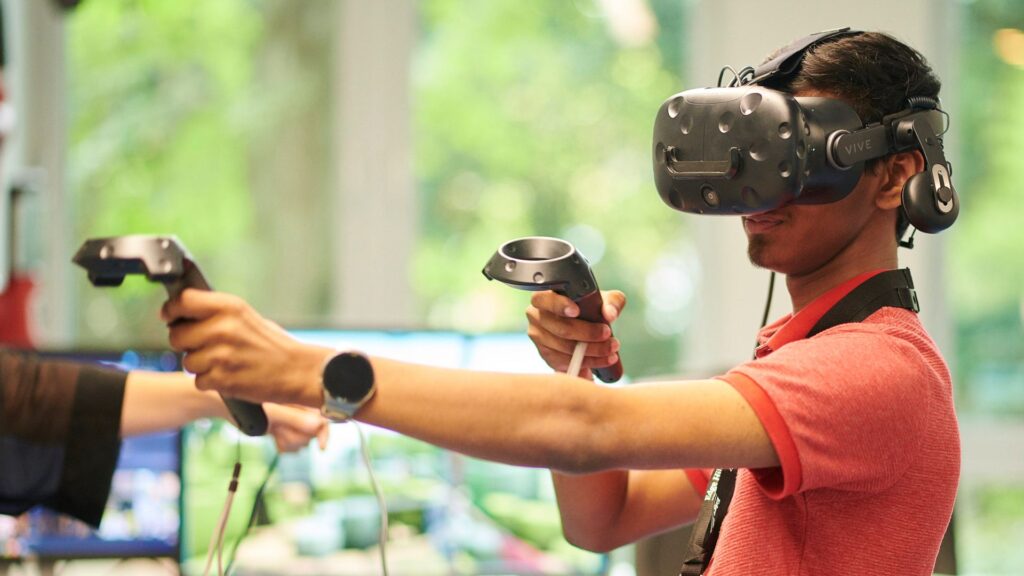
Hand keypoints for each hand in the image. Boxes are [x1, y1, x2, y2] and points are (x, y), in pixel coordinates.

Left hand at [161, 289, 333, 407]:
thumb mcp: (245, 317)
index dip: (172, 310)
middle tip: (207, 346)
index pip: (183, 301)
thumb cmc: (271, 344)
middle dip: (186, 343)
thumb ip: (214, 313)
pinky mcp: (222, 379)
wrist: (298, 371)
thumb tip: (178, 311)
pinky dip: (211, 382)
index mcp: (229, 307)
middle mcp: (223, 328)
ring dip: (201, 366)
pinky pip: (199, 381)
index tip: (172, 316)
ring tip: (225, 363)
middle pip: (177, 335)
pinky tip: (230, 376)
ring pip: (187, 361)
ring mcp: (221, 355)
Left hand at [264, 404, 329, 452]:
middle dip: (294, 436)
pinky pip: (292, 448)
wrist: (246, 412)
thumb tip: (318, 425)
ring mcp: (297, 425)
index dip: (323, 434)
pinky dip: (282, 444)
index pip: (323, 421)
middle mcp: (304, 415)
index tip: (321, 447)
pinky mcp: (289, 434)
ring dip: (286, 440)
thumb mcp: (275, 411)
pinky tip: (275, 435)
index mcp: (305, 405)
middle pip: (310, 436)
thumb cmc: (259, 407)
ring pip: (301, 444)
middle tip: (279, 428)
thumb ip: (296, 418)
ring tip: (275, 430)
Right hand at [525, 289, 624, 377]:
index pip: (544, 299)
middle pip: (560, 329)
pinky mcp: (545, 356)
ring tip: (611, 350)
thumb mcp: (605, 299)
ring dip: (591, 352)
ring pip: (564, 349)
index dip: (559, 306)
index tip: (577, 311)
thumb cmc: (591, 307)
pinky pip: (564, 363)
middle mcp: (536, 317)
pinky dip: (585, 363)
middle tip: (607, 334)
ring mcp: (539, 338)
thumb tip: (609, 314)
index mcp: (544, 297)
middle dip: (587, 334)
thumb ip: (611, 302)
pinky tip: (601, 361)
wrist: (587, 324)